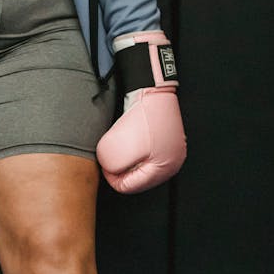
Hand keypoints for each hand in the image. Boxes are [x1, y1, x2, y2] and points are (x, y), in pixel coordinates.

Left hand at [96, 30, 186, 193]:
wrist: (151, 86)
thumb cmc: (140, 117)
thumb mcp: (116, 148)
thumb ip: (110, 166)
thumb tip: (108, 168)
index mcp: (165, 169)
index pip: (130, 187)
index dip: (112, 177)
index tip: (102, 164)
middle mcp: (171, 161)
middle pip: (135, 175)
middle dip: (118, 166)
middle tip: (107, 153)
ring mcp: (168, 147)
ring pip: (137, 161)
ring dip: (123, 154)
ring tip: (116, 140)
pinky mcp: (163, 135)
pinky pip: (142, 147)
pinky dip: (129, 143)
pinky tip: (124, 133)